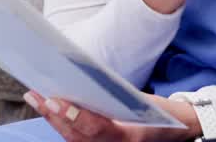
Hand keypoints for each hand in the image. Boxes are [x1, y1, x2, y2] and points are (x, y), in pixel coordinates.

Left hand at [24, 91, 199, 141]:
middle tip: (37, 95)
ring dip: (53, 119)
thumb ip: (117, 97)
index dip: (74, 115)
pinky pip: (77, 139)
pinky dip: (62, 124)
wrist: (178, 132)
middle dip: (55, 116)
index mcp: (129, 137)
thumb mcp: (145, 102)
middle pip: (77, 136)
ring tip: (36, 98)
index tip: (56, 100)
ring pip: (73, 139)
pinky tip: (50, 108)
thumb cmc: (163, 114)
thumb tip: (85, 79)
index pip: (96, 129)